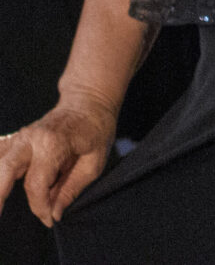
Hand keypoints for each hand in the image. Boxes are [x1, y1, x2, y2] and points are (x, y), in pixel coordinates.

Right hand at [0, 93, 115, 226]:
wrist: (89, 102)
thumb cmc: (96, 131)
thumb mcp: (94, 162)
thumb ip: (71, 189)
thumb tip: (54, 213)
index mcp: (53, 143)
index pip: (37, 183)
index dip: (40, 206)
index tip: (49, 220)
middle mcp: (31, 138)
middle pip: (5, 170)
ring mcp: (20, 137)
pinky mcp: (15, 139)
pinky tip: (0, 182)